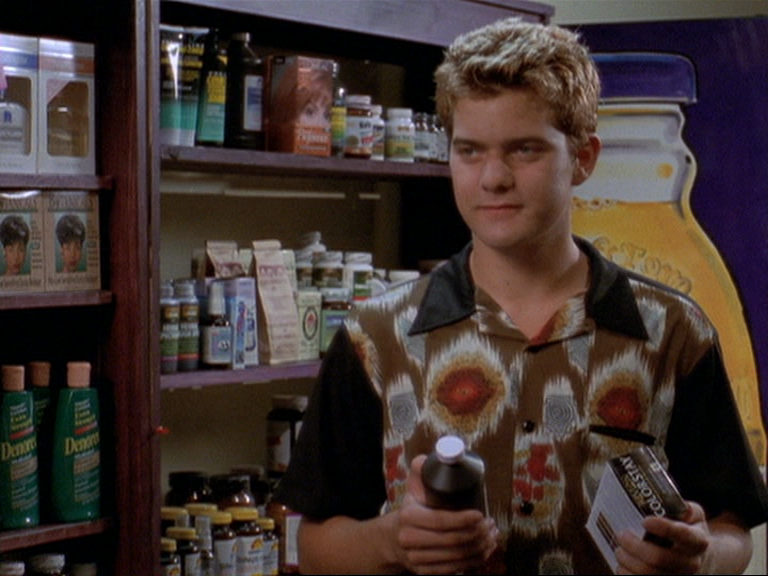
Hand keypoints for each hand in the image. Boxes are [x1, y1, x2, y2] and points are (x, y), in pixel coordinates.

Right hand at [394, 454, 497, 574]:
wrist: (390, 540)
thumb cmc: (409, 511)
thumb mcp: (411, 489)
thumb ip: (422, 470)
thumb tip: (436, 454)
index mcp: (408, 517)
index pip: (440, 520)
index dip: (464, 519)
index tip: (481, 514)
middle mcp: (410, 540)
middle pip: (452, 540)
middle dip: (477, 533)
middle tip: (491, 524)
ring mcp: (417, 559)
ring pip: (457, 557)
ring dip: (480, 547)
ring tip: (492, 535)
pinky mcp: (425, 572)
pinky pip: (455, 569)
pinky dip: (474, 561)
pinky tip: (484, 550)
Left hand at [615, 501, 711, 573]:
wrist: (696, 558)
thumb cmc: (687, 530)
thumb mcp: (693, 515)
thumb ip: (685, 507)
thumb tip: (668, 498)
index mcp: (697, 541)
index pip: (683, 535)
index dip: (664, 528)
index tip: (645, 521)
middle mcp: (691, 563)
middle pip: (659, 558)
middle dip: (635, 546)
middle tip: (621, 535)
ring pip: (649, 574)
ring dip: (628, 561)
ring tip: (618, 550)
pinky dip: (627, 575)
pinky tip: (621, 566)